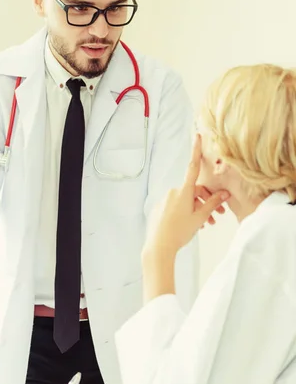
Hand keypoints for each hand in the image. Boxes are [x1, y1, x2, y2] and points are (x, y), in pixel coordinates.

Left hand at [145, 134, 229, 253]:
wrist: (158, 246)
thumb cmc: (179, 232)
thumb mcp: (200, 217)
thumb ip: (213, 204)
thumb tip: (225, 193)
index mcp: (183, 191)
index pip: (193, 167)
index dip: (196, 151)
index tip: (197, 136)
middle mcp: (173, 192)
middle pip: (194, 191)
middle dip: (206, 201)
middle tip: (217, 217)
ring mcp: (165, 200)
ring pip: (186, 200)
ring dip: (197, 209)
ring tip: (205, 225)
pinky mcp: (159, 208)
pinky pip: (176, 206)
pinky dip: (185, 212)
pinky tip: (190, 226)